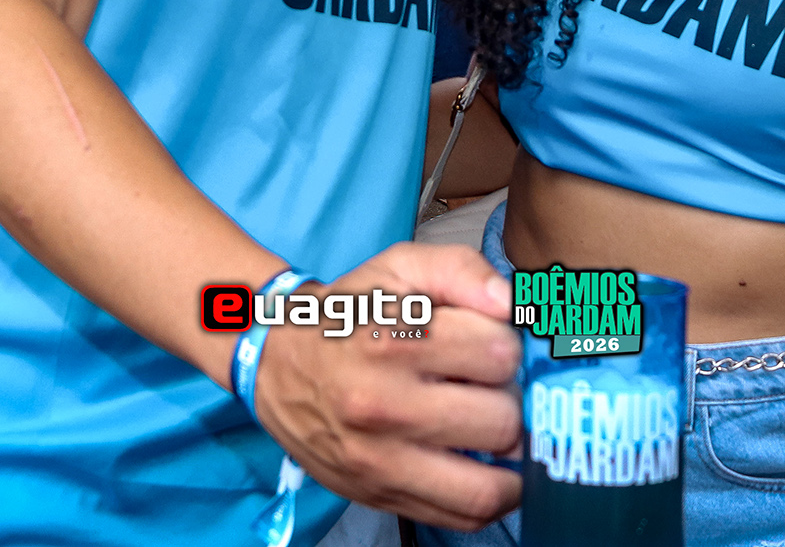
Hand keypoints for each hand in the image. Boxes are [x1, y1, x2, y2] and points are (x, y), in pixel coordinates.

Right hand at [251, 243, 521, 530]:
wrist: (274, 363)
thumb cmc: (350, 313)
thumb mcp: (399, 267)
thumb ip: (462, 269)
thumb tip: (510, 306)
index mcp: (393, 340)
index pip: (500, 354)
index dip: (506, 346)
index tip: (487, 345)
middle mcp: (384, 406)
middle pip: (500, 420)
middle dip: (507, 400)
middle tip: (489, 389)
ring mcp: (380, 462)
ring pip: (488, 486)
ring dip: (506, 459)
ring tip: (495, 433)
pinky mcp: (378, 496)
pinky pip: (462, 517)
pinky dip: (489, 497)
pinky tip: (482, 465)